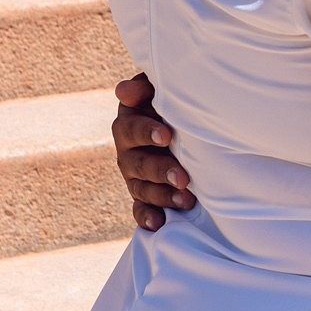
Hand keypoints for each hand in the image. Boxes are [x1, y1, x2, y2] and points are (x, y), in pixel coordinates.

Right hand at [113, 72, 193, 230]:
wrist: (184, 123)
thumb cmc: (173, 101)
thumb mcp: (160, 89)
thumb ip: (144, 88)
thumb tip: (124, 90)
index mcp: (129, 123)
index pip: (132, 128)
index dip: (146, 132)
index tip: (166, 136)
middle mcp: (128, 152)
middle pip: (138, 164)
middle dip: (160, 171)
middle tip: (183, 177)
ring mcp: (134, 176)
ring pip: (142, 189)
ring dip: (162, 196)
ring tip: (186, 199)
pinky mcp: (143, 195)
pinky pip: (140, 209)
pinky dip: (147, 217)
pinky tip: (159, 223)